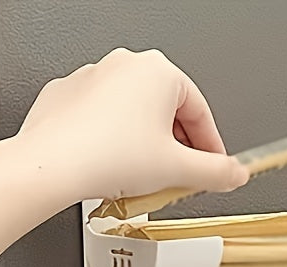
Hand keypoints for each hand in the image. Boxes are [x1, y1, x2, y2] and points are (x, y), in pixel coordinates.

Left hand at [14, 48, 248, 204]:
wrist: (52, 166)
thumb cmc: (108, 157)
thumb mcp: (178, 171)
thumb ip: (216, 173)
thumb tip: (234, 174)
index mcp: (159, 72)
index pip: (201, 113)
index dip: (212, 148)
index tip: (214, 169)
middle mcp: (126, 66)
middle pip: (168, 113)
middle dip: (178, 148)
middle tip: (181, 178)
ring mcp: (94, 78)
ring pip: (135, 116)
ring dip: (148, 147)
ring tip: (146, 179)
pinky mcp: (69, 97)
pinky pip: (104, 121)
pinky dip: (115, 143)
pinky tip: (116, 169)